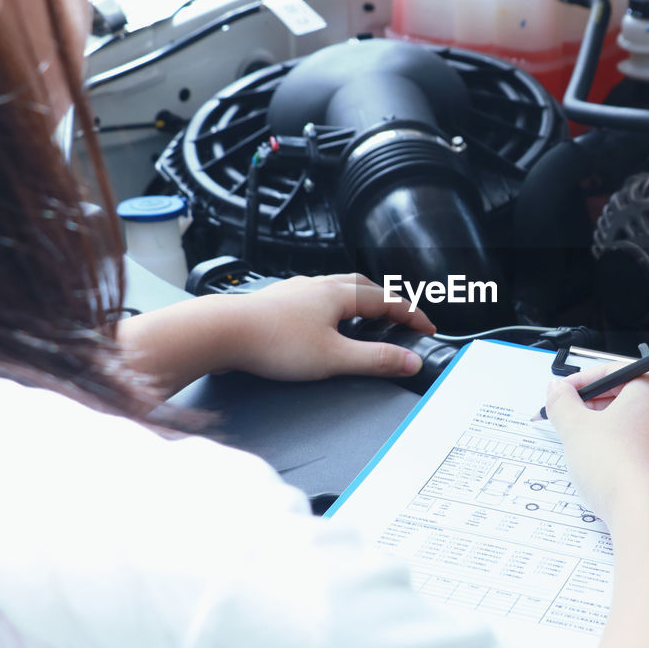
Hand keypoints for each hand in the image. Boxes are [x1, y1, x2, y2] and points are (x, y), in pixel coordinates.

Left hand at [227, 273, 436, 380]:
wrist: (221, 332)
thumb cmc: (271, 340)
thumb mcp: (335, 357)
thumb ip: (376, 360)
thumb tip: (410, 361)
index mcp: (340, 293)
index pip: (389, 301)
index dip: (413, 315)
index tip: (428, 328)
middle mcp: (319, 286)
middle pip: (365, 287)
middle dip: (388, 302)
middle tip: (402, 317)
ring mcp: (296, 292)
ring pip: (338, 289)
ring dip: (359, 301)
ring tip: (367, 317)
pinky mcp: (277, 303)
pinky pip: (315, 298)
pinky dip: (332, 308)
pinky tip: (323, 323)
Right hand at [543, 363, 648, 521]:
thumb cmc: (623, 470)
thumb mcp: (576, 429)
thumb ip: (562, 402)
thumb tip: (558, 391)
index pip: (613, 372)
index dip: (580, 384)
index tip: (562, 395)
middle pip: (631, 396)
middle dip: (597, 408)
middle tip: (571, 421)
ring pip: (644, 424)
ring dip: (615, 431)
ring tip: (590, 448)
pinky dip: (634, 452)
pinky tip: (614, 469)